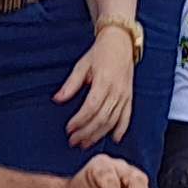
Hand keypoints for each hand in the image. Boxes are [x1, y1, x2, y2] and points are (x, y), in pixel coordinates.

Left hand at [55, 31, 135, 147]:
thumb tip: (57, 99)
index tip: (69, 129)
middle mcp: (116, 91)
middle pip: (102, 118)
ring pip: (113, 121)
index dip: (80, 120)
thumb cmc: (100, 53)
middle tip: (74, 141)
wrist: (121, 43)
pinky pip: (127, 117)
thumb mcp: (82, 66)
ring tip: (86, 143)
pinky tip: (113, 139)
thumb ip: (70, 85)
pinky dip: (121, 129)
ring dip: (99, 134)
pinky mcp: (129, 97)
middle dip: (87, 132)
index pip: (91, 107)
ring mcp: (124, 95)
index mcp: (103, 82)